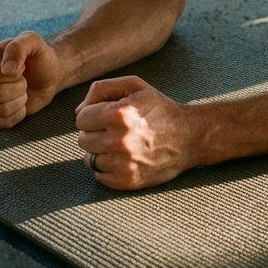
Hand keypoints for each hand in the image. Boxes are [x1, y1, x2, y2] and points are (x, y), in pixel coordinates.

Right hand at [0, 30, 60, 127]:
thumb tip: (5, 69)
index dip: (15, 72)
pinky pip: (3, 123)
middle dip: (19, 87)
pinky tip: (20, 103)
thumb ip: (19, 46)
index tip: (22, 65)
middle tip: (24, 79)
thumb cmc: (38, 57)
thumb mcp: (33, 41)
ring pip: (0, 109)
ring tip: (22, 90)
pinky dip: (19, 113)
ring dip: (20, 100)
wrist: (47, 76)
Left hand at [76, 76, 192, 189]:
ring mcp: (123, 163)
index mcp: (119, 114)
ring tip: (121, 143)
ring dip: (101, 150)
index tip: (107, 114)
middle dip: (95, 132)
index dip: (92, 114)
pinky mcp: (127, 181)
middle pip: (83, 139)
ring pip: (90, 159)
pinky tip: (124, 157)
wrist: (189, 136)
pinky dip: (108, 167)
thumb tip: (78, 111)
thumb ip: (102, 89)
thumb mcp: (135, 86)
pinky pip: (99, 175)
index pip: (81, 118)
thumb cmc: (159, 108)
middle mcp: (119, 140)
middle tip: (115, 129)